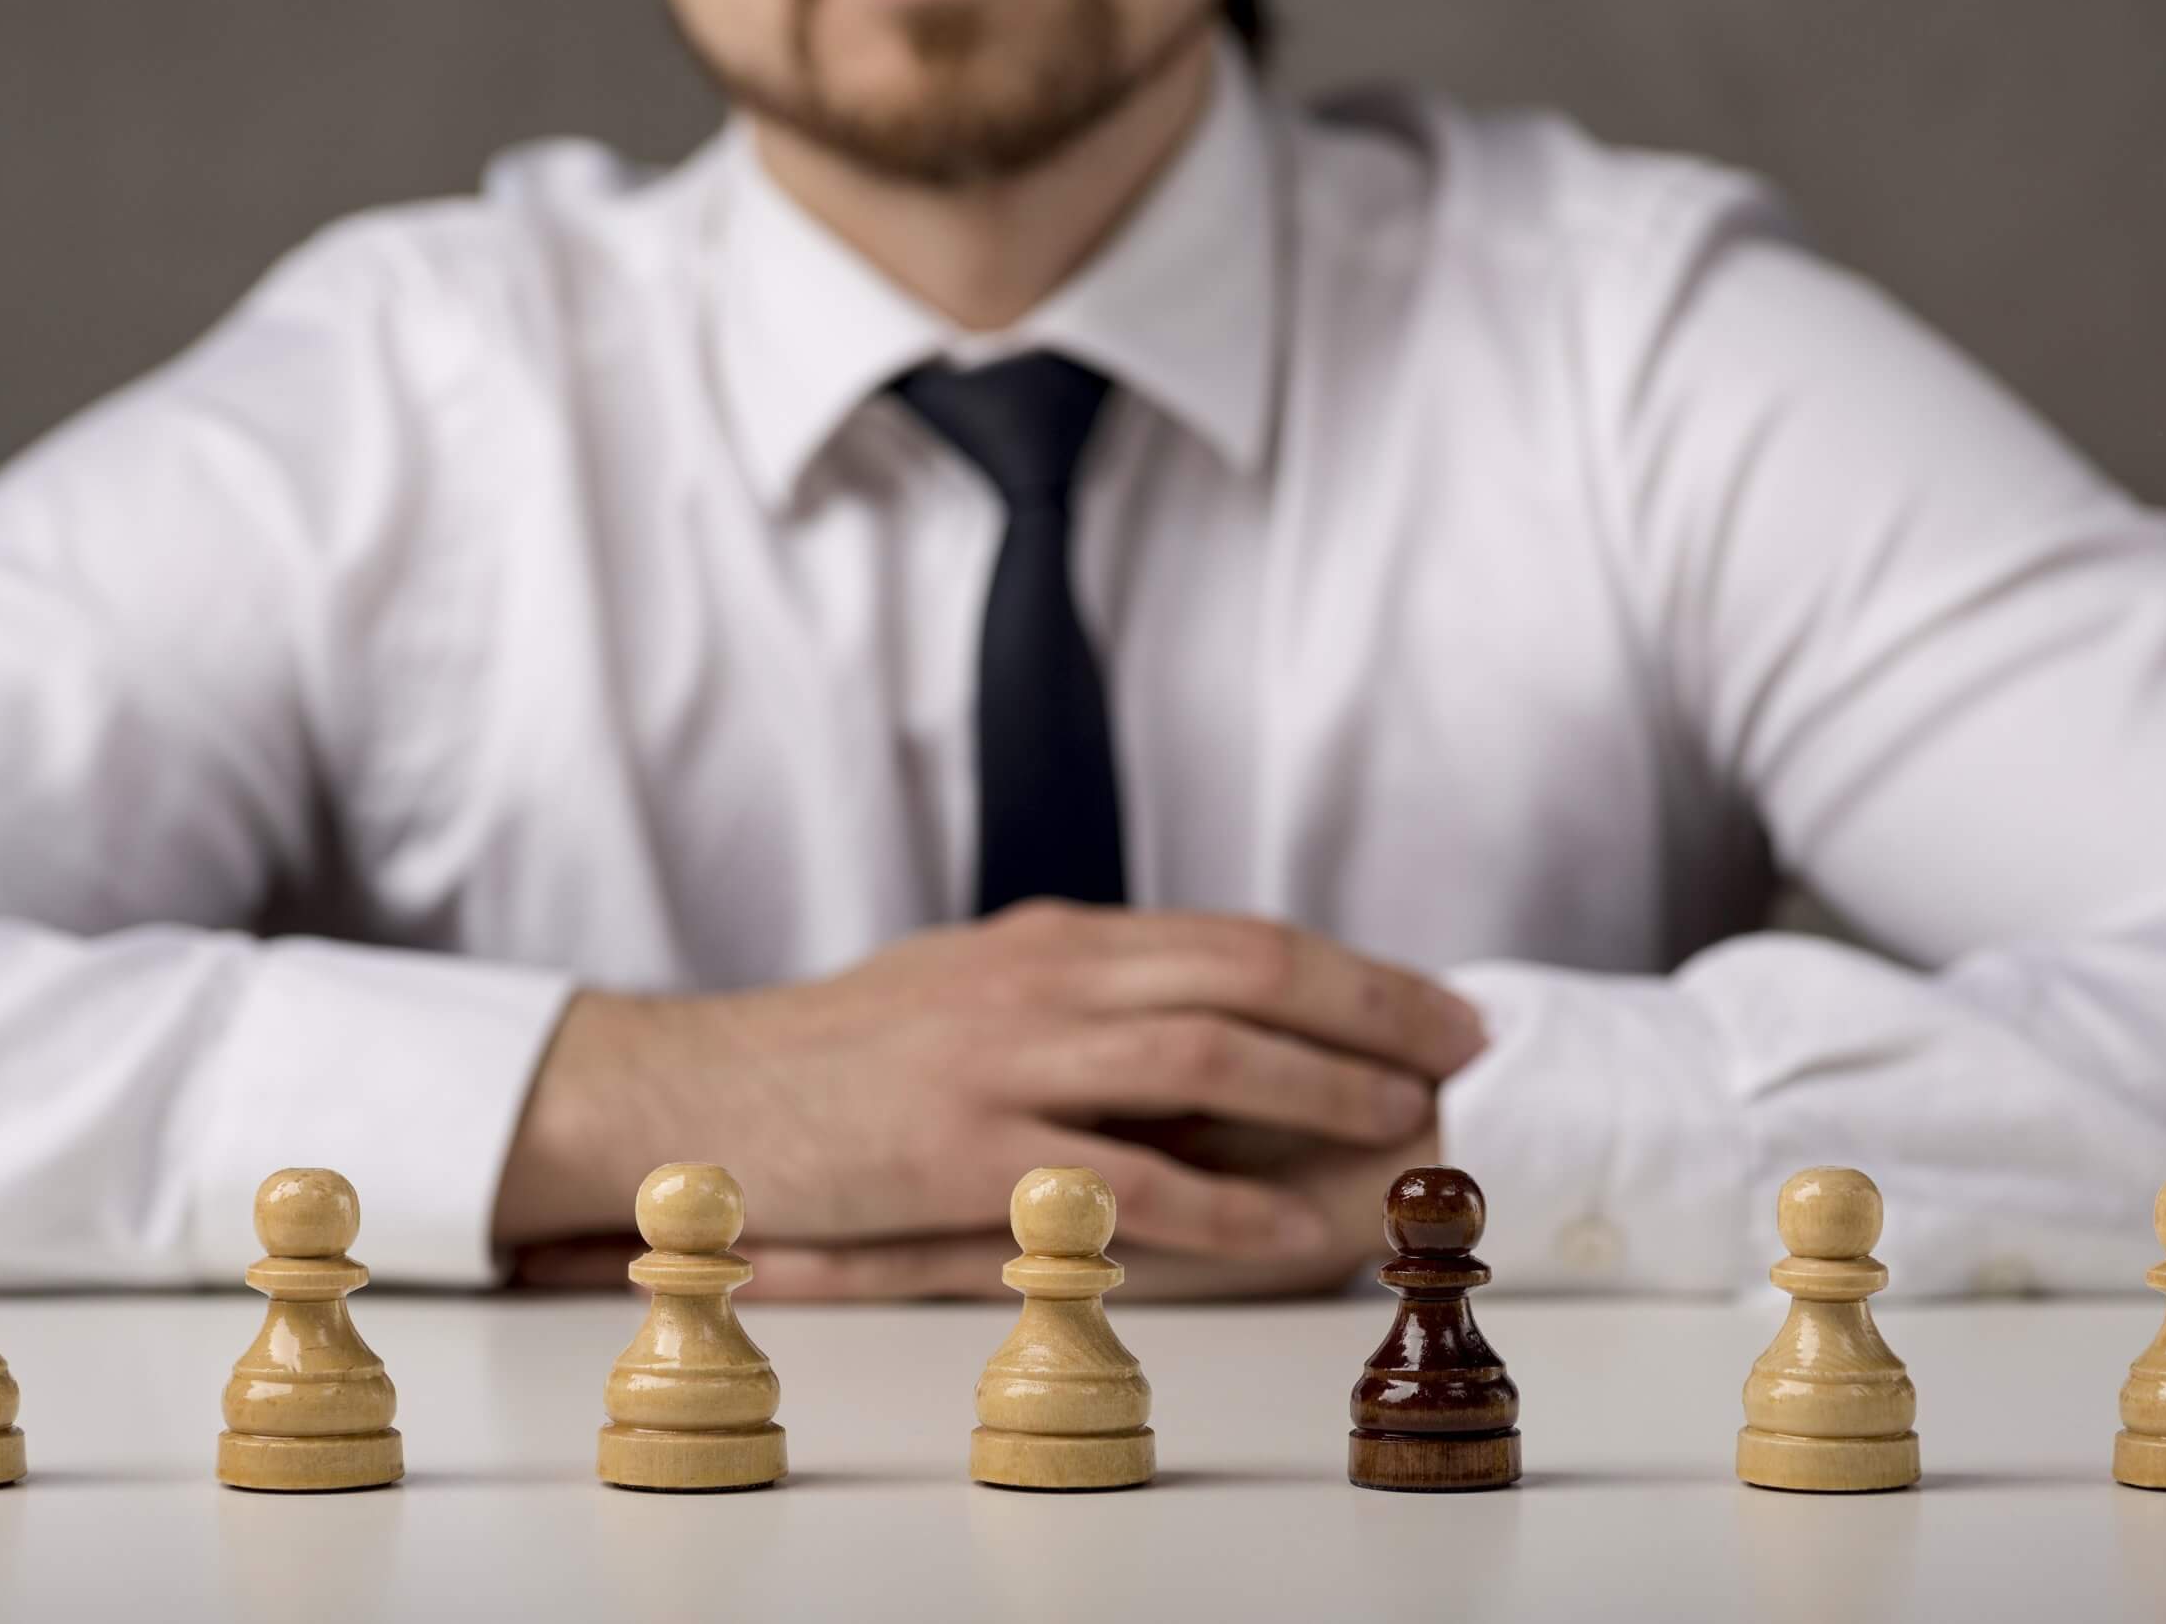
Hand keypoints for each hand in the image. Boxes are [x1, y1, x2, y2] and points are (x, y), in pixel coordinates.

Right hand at [491, 901, 1481, 1266]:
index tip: (1437, 1004)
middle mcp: (1044, 981)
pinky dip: (1224, 1203)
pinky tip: (1289, 1226)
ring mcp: (1007, 1063)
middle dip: (1373, 1014)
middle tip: (1461, 1055)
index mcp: (1055, 938)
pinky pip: (1126, 1180)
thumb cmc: (846, 1050)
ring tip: (1406, 1129)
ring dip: (1323, 1091)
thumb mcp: (974, 984)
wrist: (704, 1093)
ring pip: (1204, 1056)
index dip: (1354, 971)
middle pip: (1246, 976)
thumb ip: (1086, 991)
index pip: (1238, 937)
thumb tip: (1211, 1011)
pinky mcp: (969, 1155)